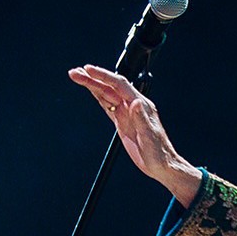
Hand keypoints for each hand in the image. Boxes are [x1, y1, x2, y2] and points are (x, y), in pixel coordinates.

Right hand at [67, 64, 201, 205]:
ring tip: (76, 75)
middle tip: (74, 72)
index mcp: (142, 106)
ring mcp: (127, 113)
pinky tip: (90, 90)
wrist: (162, 166)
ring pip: (107, 94)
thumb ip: (142, 119)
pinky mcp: (122, 122)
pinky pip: (108, 105)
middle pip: (110, 87)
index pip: (120, 85)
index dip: (104, 76)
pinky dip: (97, 96)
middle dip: (92, 79)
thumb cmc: (159, 153)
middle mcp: (134, 106)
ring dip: (92, 85)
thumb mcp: (149, 137)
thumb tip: (136, 102)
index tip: (88, 69)